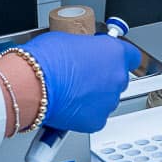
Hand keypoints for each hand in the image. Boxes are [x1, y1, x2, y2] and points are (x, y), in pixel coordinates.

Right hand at [27, 32, 141, 133]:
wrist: (29, 85)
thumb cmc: (43, 60)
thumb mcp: (68, 40)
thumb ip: (84, 48)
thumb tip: (82, 52)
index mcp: (114, 53)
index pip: (132, 55)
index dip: (119, 57)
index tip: (111, 59)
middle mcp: (116, 78)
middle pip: (118, 78)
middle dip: (103, 78)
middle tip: (82, 76)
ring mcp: (108, 101)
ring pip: (106, 99)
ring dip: (94, 96)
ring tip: (71, 92)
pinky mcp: (97, 121)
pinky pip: (95, 116)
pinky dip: (84, 114)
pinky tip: (69, 106)